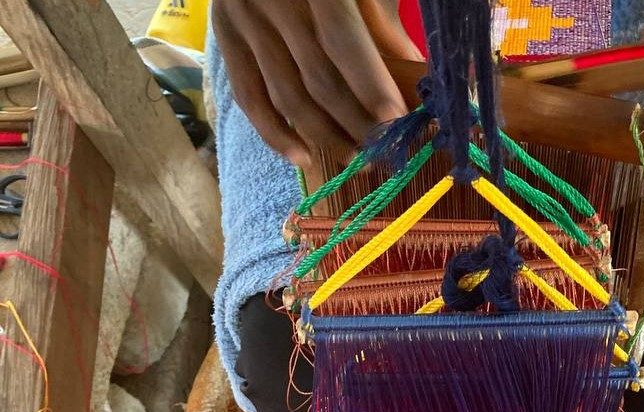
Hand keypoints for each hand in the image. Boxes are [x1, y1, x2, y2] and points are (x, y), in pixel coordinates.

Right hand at [211, 0, 422, 164]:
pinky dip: (275, 134)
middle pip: (318, 79)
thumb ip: (383, 21)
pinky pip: (249, 97)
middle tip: (386, 153)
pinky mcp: (226, 39)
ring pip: (287, 96)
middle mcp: (272, 2)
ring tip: (357, 161)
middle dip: (356, 123)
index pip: (341, 41)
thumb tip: (416, 74)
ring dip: (324, 136)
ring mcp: (244, 22)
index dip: (369, 84)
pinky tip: (303, 159)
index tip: (396, 119)